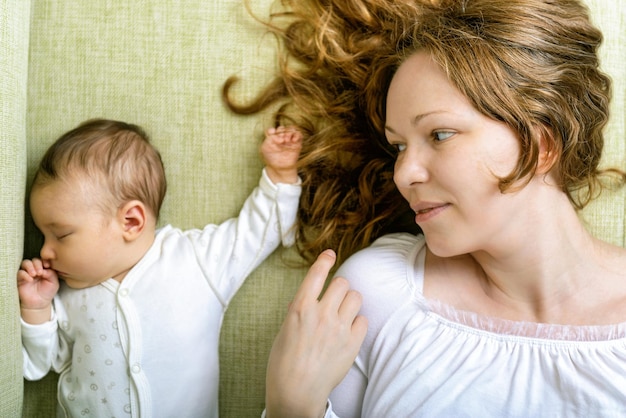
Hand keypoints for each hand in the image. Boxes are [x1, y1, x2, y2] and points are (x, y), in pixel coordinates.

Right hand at [17, 258, 59, 323]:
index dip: (45, 261)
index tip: (47, 265)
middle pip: (34, 260)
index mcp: (44, 268)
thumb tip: (44, 268)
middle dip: (37, 264)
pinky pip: (20, 273)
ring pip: (26, 263)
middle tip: (40, 272)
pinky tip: (30, 280)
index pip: (43, 260)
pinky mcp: (20, 279)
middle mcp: (35, 269)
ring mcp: (27, 273)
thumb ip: (51, 274)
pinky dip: (24, 274)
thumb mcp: (54, 282)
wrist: (39, 303)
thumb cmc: (47, 292)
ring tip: (34, 274)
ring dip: (30, 267)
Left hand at [261, 126, 301, 183]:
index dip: (272, 130)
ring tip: (287, 140)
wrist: (279, 168)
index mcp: (272, 137)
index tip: (272, 134)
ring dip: (289, 133)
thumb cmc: (271, 158)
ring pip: (291, 130)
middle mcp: (281, 137)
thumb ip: (269, 139)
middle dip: (281, 132)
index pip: (273, 129)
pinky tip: (294, 140)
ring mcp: (289, 140)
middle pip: (282, 128)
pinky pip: (299, 135)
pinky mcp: (296, 144)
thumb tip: (279, 137)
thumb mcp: (265, 148)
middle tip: (281, 139)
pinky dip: (297, 135)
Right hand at [265, 250, 367, 417]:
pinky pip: (363, 320)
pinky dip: (357, 323)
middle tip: (334, 299)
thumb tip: (310, 298)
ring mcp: (339, 328)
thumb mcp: (284, 330)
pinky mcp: (352, 343)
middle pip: (342, 283)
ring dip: (350, 302)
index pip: (317, 273)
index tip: (330, 254)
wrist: (296, 393)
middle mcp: (321, 313)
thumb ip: (299, 310)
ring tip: (343, 314)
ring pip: (356, 297)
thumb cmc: (283, 363)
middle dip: (339, 288)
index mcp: (300, 307)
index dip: (325, 260)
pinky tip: (348, 332)